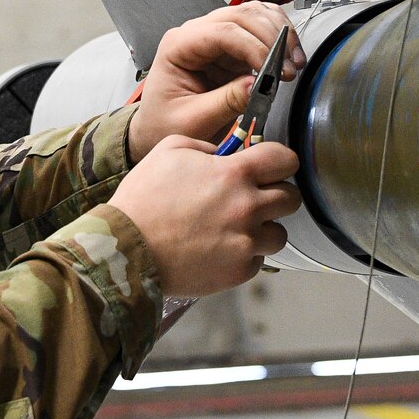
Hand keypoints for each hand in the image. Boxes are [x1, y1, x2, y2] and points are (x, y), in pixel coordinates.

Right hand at [109, 136, 299, 296]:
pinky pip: (257, 261)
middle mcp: (247, 207)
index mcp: (235, 173)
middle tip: (254, 199)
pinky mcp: (238, 271)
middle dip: (277, 195)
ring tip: (236, 229)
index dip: (281, 161)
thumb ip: (207, 147)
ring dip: (264, 230)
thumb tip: (225, 155)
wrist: (126, 248)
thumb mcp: (170, 150)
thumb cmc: (144, 198)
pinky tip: (219, 249)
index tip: (272, 168)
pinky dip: (243, 255)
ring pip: (280, 234)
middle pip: (292, 199)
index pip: (286, 159)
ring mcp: (245, 242)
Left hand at [130, 3, 306, 160]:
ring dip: (280, 34)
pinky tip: (289, 55)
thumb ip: (225, 102)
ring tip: (294, 62)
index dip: (253, 46)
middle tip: (289, 68)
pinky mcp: (232, 49)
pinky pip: (260, 29)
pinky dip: (279, 37)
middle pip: (242, 15)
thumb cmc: (166, 124)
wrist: (160, 130)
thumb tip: (257, 85)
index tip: (273, 70)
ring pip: (255, 15)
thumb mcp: (193, 121)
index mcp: (178, 46)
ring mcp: (216, 38)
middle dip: (272, 38)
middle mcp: (197, 34)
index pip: (222, 30)